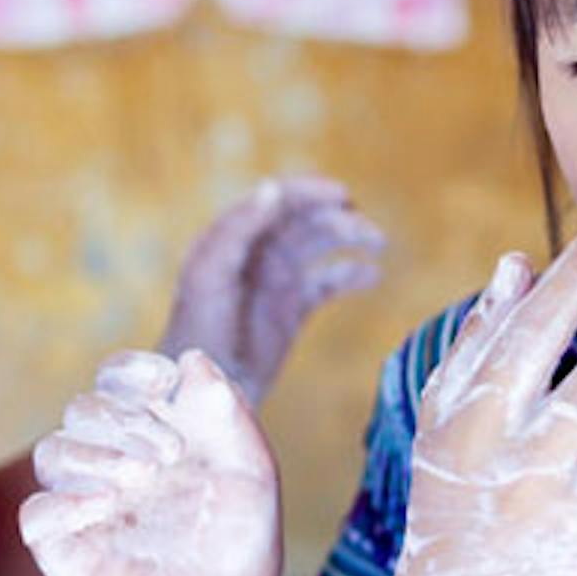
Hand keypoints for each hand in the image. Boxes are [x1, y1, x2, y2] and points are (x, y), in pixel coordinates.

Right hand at [19, 349, 281, 575]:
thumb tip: (192, 358)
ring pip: (51, 451)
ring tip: (140, 477)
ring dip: (93, 453)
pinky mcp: (66, 550)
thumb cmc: (241, 540)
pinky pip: (36, 514)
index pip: (115, 380)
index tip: (164, 382)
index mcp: (150, 432)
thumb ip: (226, 412)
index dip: (130, 370)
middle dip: (124, 418)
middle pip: (83, 409)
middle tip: (171, 454)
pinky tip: (104, 506)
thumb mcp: (250, 470)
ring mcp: (85, 504)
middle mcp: (111, 462)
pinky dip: (62, 501)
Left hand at [160, 178, 385, 402]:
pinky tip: (372, 275)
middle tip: (368, 228)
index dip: (309, 192)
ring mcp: (276, 279)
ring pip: (320, 246)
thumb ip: (239, 230)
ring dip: (349, 237)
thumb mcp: (211, 274)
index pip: (276, 199)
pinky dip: (350, 275)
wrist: (205, 387)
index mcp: (234, 236)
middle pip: (304, 220)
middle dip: (337, 217)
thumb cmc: (198, 329)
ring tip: (378, 242)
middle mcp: (257, 252)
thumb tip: (273, 188)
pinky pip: (326, 282)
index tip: (342, 195)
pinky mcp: (291, 309)